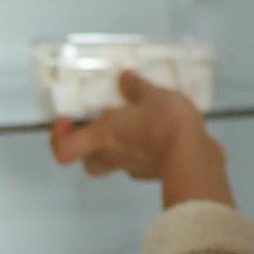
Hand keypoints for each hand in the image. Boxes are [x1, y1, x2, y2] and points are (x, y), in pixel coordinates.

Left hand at [49, 69, 233, 207]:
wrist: (194, 157)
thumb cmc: (164, 123)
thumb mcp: (152, 94)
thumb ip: (136, 87)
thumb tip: (124, 78)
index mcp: (103, 136)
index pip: (64, 150)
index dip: (59, 138)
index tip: (68, 121)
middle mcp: (112, 156)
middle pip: (88, 162)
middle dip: (90, 148)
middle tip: (102, 128)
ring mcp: (133, 168)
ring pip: (114, 164)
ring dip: (118, 149)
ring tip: (135, 128)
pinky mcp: (154, 174)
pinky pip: (141, 164)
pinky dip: (144, 152)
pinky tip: (159, 137)